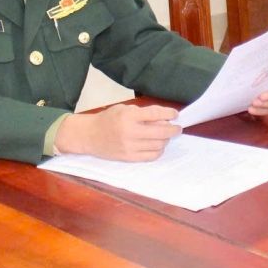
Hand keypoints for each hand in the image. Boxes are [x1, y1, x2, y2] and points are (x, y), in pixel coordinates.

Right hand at [54, 103, 180, 161]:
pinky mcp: (129, 158)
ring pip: (158, 145)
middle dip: (173, 129)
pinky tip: (157, 145)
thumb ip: (143, 113)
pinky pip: (151, 156)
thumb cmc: (108, 119)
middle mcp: (130, 132)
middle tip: (177, 128)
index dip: (169, 114)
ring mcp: (130, 147)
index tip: (175, 115)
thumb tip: (164, 120)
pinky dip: (158, 150)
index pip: (155, 114)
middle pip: (161, 132)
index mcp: (128, 116)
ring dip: (166, 140)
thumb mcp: (124, 109)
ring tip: (165, 136)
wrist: (90, 135)